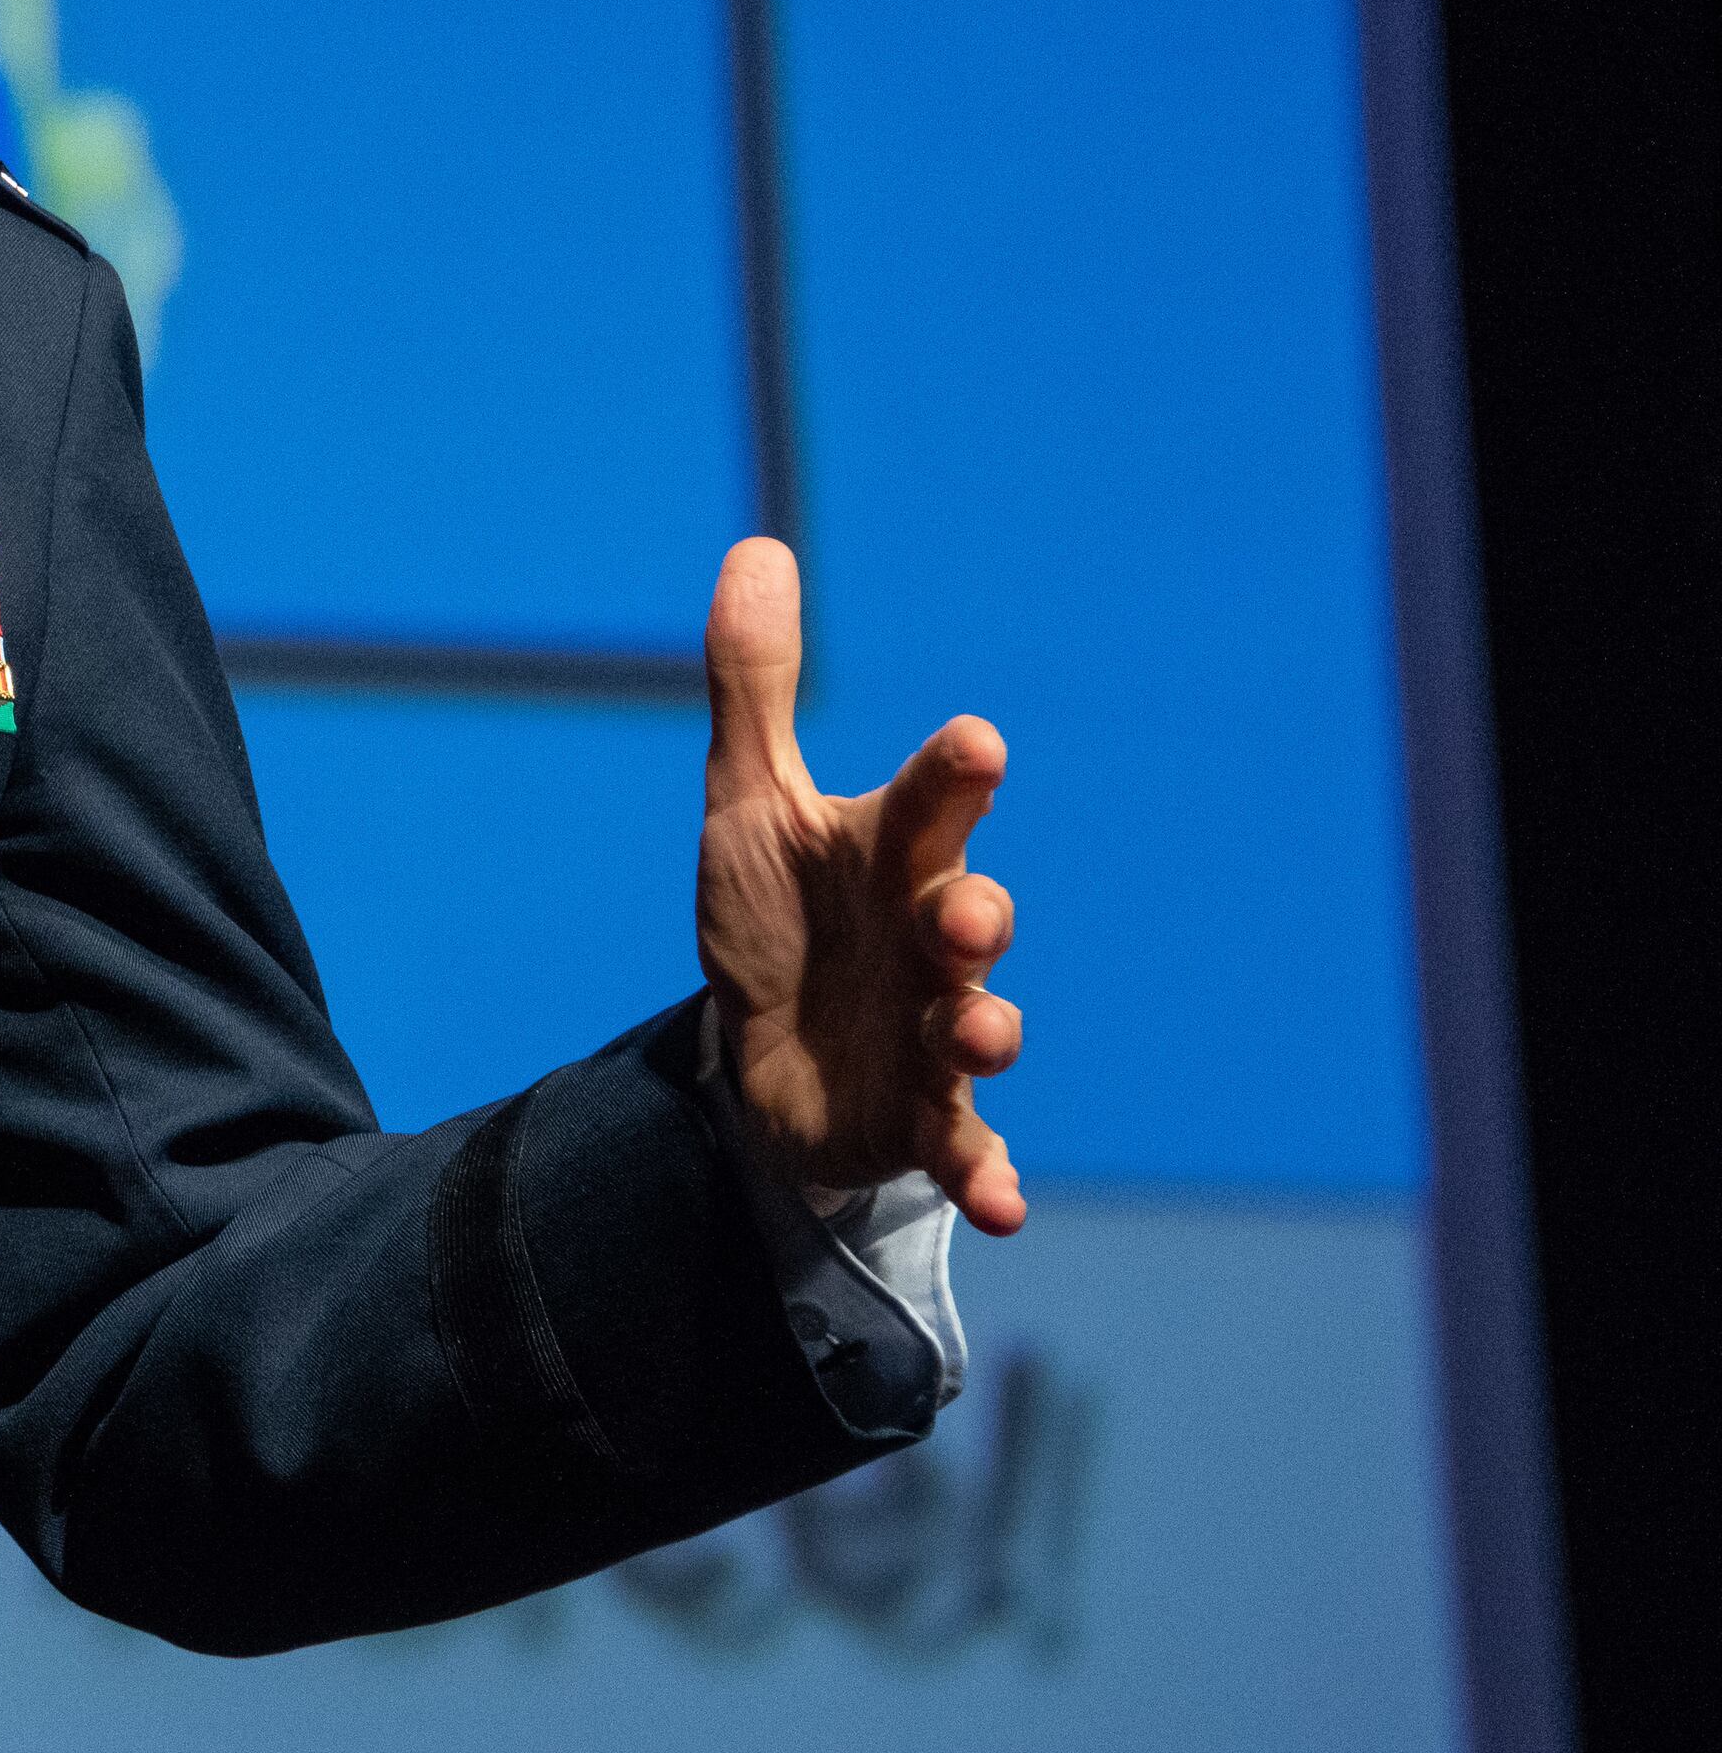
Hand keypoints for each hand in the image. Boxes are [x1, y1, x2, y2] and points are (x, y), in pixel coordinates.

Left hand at [694, 537, 1026, 1235]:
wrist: (769, 1055)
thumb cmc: (780, 915)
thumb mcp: (749, 804)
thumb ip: (757, 688)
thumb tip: (756, 548)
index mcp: (891, 856)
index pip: (926, 806)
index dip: (949, 777)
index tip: (974, 741)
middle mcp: (928, 941)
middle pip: (969, 918)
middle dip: (975, 914)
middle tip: (964, 914)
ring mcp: (933, 1033)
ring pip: (978, 1029)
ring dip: (986, 1029)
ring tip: (975, 1029)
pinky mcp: (921, 1118)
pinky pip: (966, 1149)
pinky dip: (986, 1175)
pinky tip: (1004, 1204)